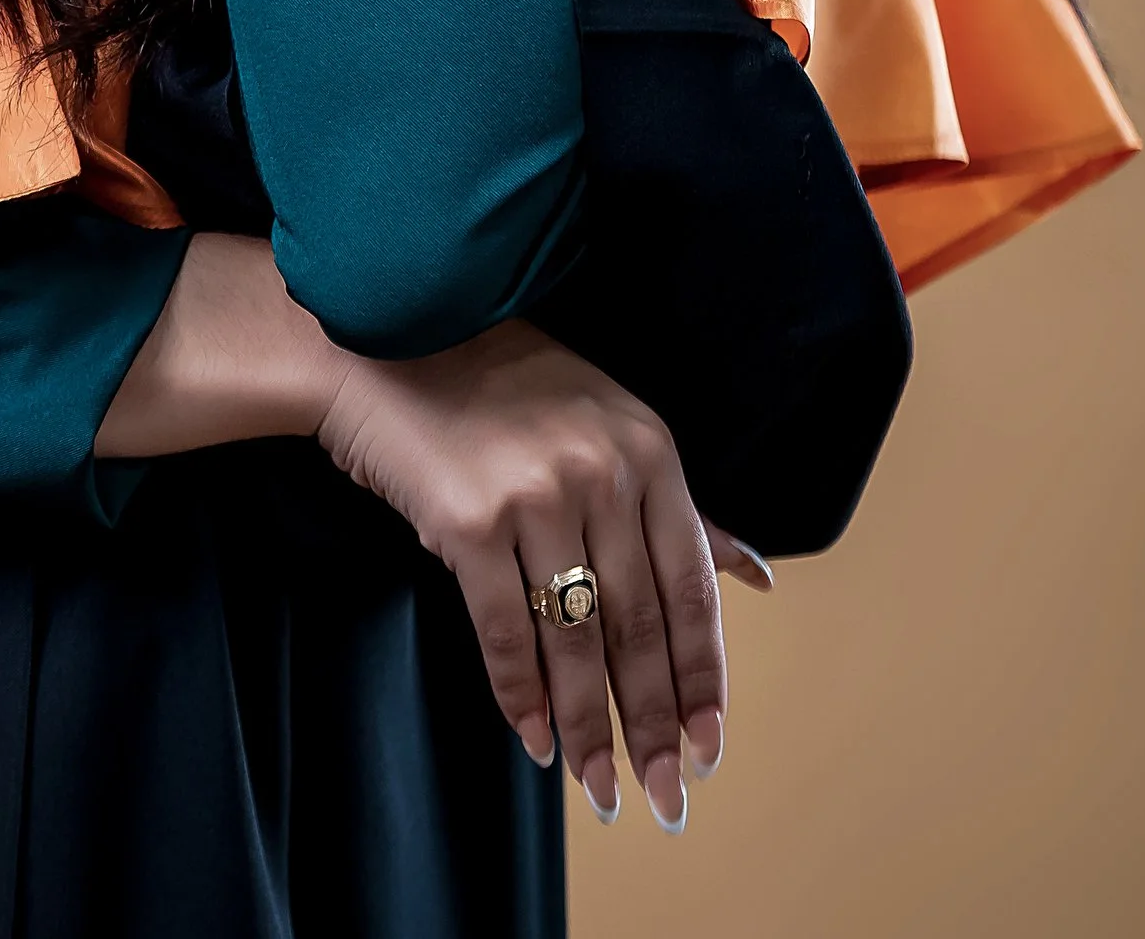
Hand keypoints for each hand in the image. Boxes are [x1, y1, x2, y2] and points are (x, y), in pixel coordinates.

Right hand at [316, 320, 770, 830]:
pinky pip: (505, 631)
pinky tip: (535, 740)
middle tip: (665, 801)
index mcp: (650, 451)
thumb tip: (759, 578)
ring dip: (590, 728)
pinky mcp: (468, 521)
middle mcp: (602, 473)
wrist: (385, 343)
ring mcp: (535, 496)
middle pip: (640, 627)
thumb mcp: (610, 427)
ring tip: (600, 790)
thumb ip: (682, 510)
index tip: (709, 749)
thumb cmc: (505, 389)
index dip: (703, 679)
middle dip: (654, 726)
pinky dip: (522, 695)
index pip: (692, 590)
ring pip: (576, 641)